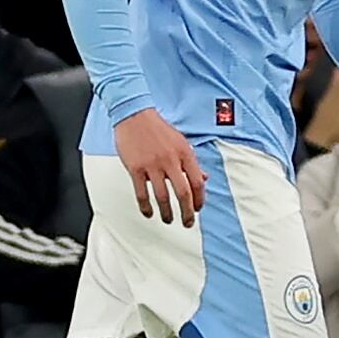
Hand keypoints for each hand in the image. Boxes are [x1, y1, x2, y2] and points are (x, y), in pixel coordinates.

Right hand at [112, 108, 206, 225]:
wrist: (134, 115)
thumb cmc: (158, 128)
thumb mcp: (181, 142)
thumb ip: (192, 162)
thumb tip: (204, 178)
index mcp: (184, 154)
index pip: (197, 182)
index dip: (200, 199)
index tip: (198, 209)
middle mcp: (170, 160)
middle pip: (183, 193)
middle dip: (187, 212)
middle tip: (187, 222)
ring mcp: (152, 165)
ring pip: (163, 196)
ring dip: (167, 212)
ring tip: (169, 220)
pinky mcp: (135, 168)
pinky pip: (141, 193)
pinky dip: (146, 207)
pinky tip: (149, 213)